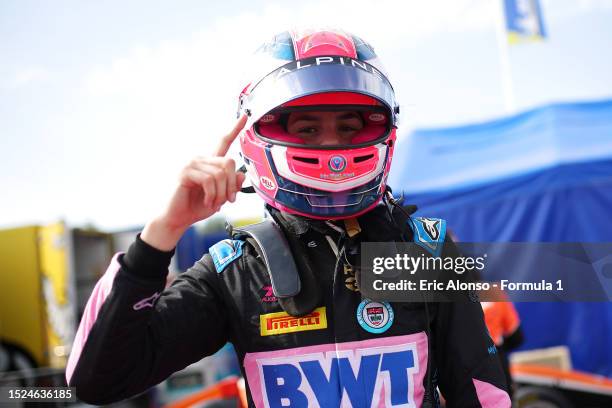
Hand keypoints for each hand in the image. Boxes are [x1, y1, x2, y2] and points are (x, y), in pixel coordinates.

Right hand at [142, 115, 246, 249]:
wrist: (180, 218)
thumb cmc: (198, 206)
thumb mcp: (222, 197)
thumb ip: (233, 186)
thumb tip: (241, 174)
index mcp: (211, 163)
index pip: (224, 142)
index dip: (235, 129)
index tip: (244, 117)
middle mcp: (202, 160)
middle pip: (229, 162)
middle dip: (232, 185)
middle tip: (229, 200)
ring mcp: (192, 164)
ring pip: (220, 174)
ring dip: (221, 193)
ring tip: (214, 202)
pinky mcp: (186, 172)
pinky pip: (209, 180)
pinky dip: (212, 195)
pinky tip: (208, 201)